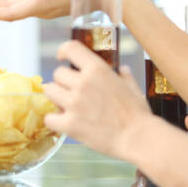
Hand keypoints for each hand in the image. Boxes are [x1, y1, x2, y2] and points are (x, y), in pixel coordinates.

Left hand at [41, 40, 154, 160]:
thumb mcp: (133, 88)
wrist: (138, 138)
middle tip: (73, 93)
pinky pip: (48, 117)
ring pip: (49, 91)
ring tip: (67, 107)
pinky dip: (54, 120)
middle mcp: (83, 82)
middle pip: (57, 74)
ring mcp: (74, 103)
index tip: (61, 57)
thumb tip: (122, 69)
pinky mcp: (70, 124)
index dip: (63, 51)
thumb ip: (124, 76)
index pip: (71, 48)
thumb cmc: (138, 114)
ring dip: (56, 99)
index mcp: (98, 69)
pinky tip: (64, 123)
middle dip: (63, 83)